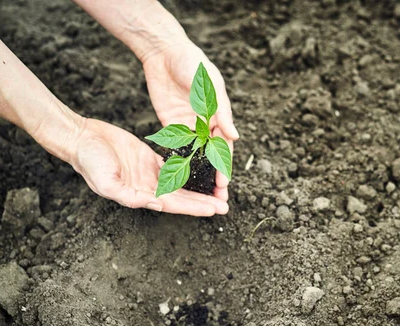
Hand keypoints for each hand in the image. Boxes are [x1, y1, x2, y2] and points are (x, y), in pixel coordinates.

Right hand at [70, 118, 228, 215]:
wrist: (81, 138)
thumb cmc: (89, 161)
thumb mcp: (106, 181)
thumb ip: (130, 196)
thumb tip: (157, 206)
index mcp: (140, 195)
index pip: (175, 204)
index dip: (195, 207)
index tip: (215, 209)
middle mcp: (148, 188)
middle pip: (183, 197)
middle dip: (204, 202)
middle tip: (226, 206)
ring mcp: (150, 174)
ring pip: (182, 183)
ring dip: (200, 188)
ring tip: (219, 191)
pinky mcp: (150, 159)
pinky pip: (175, 166)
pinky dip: (189, 169)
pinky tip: (204, 170)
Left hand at [142, 40, 238, 202]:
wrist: (164, 51)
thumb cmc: (193, 63)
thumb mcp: (210, 85)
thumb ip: (221, 111)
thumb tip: (235, 136)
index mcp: (219, 116)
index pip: (224, 147)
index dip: (224, 167)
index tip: (224, 185)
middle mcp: (206, 124)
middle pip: (211, 157)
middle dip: (214, 177)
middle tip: (215, 199)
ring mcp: (189, 126)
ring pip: (195, 156)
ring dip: (198, 175)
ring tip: (199, 195)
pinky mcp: (171, 125)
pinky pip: (177, 147)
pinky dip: (180, 162)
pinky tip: (179, 178)